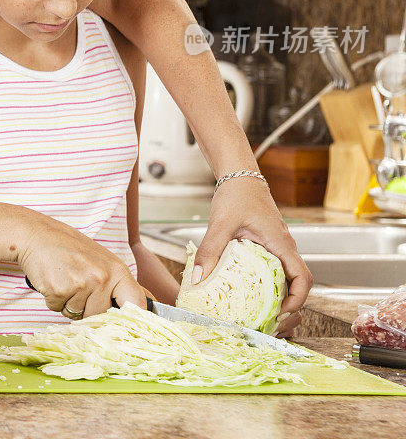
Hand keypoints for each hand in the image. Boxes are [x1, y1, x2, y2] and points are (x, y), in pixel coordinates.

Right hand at [17, 213, 146, 318]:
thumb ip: (118, 284)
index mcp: (117, 270)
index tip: (126, 326)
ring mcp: (80, 284)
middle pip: (101, 316)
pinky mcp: (59, 290)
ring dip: (68, 304)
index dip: (133, 319)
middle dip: (88, 309)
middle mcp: (102, 277)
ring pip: (77, 315)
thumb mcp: (102, 260)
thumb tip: (144, 307)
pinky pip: (58, 309)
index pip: (137, 303)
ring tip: (65, 279)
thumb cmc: (70, 248)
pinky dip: (54, 300)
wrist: (38, 235)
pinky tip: (53, 280)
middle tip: (78, 286)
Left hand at [192, 177, 312, 336]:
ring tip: (258, 314)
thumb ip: (210, 249)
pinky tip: (247, 292)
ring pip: (285, 279)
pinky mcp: (267, 246)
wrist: (239, 177)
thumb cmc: (236, 195)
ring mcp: (277, 247)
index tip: (281, 313)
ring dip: (276, 297)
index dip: (297, 300)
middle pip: (296, 284)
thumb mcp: (221, 223)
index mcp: (281, 244)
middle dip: (286, 307)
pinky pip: (272, 270)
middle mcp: (284, 248)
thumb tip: (197, 278)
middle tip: (267, 323)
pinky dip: (265, 284)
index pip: (303, 279)